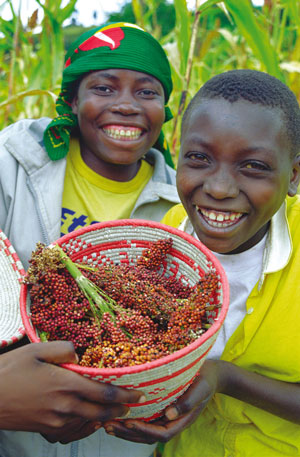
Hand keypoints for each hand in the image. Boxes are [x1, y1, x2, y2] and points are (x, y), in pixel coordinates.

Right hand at [0, 341, 143, 442]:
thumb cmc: (10, 371)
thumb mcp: (36, 350)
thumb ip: (63, 349)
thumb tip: (79, 353)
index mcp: (65, 385)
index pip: (104, 393)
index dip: (125, 395)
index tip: (138, 393)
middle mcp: (65, 406)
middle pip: (102, 412)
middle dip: (120, 410)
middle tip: (132, 404)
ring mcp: (56, 422)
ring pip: (89, 423)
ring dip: (105, 418)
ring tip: (115, 411)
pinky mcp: (47, 430)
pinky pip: (73, 432)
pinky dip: (87, 427)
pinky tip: (89, 420)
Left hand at [103, 359, 220, 443]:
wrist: (211, 374)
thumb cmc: (205, 380)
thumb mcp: (200, 389)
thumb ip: (187, 403)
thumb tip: (169, 414)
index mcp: (182, 420)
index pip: (161, 433)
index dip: (144, 430)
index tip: (128, 422)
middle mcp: (172, 421)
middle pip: (148, 436)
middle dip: (128, 433)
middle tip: (108, 425)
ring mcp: (166, 417)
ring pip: (144, 430)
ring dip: (125, 429)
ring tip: (106, 423)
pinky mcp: (161, 409)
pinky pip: (144, 419)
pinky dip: (130, 420)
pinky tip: (116, 413)